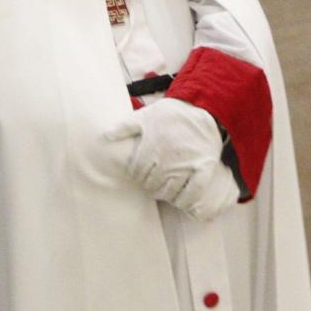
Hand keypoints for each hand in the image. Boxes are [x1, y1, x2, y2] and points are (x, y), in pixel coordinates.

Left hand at [105, 99, 240, 222]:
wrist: (202, 110)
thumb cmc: (171, 114)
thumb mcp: (145, 116)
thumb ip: (124, 127)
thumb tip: (105, 136)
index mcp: (151, 146)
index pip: (136, 173)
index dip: (136, 176)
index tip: (139, 175)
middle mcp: (168, 158)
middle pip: (151, 184)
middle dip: (149, 185)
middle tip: (152, 184)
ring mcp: (187, 165)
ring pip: (169, 192)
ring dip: (165, 195)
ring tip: (164, 191)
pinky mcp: (205, 169)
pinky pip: (192, 194)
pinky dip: (185, 201)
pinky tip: (180, 199)